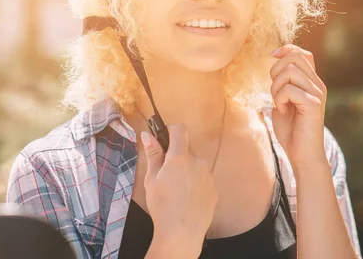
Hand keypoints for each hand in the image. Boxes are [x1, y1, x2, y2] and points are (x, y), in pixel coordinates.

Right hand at [141, 124, 216, 257]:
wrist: (182, 233)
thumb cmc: (162, 206)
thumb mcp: (151, 180)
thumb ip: (153, 155)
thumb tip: (147, 134)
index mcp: (180, 158)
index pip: (180, 129)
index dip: (171, 130)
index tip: (164, 140)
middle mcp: (198, 162)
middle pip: (187, 149)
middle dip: (177, 156)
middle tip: (165, 174)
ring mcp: (208, 175)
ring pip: (196, 164)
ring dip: (187, 170)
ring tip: (177, 190)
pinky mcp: (214, 188)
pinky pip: (203, 178)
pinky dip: (195, 182)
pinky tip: (187, 198)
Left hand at [270, 44, 327, 173]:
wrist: (302, 156)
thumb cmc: (291, 132)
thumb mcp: (284, 102)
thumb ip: (282, 84)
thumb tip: (277, 60)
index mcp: (312, 83)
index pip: (302, 53)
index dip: (285, 51)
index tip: (272, 59)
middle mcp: (317, 85)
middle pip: (294, 57)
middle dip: (276, 71)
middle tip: (276, 92)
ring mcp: (317, 93)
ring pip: (289, 71)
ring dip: (276, 87)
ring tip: (279, 103)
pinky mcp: (313, 104)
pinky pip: (289, 89)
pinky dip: (279, 99)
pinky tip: (282, 111)